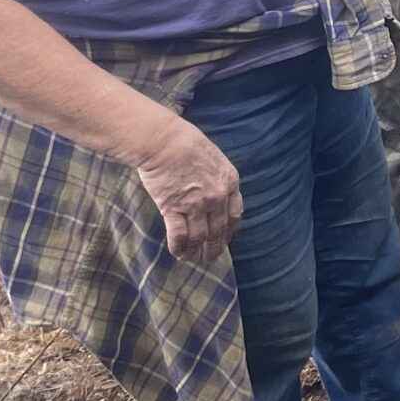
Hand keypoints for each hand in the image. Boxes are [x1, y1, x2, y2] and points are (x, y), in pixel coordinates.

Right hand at [130, 117, 241, 259]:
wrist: (164, 141)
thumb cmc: (185, 142)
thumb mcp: (213, 158)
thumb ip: (216, 177)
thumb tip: (213, 190)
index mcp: (230, 182)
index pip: (235, 214)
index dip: (230, 230)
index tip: (226, 237)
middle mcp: (217, 197)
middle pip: (219, 229)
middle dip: (215, 246)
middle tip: (210, 257)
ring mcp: (197, 204)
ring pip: (200, 236)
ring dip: (197, 251)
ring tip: (193, 259)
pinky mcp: (174, 208)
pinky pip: (180, 235)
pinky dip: (179, 247)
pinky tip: (178, 254)